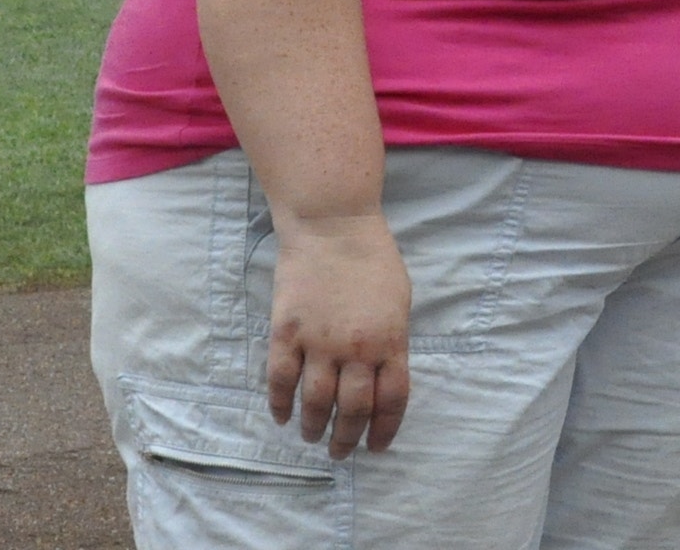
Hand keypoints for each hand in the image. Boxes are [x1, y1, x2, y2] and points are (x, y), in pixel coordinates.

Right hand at [264, 211, 411, 456]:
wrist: (333, 227)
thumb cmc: (373, 260)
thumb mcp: (399, 301)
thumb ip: (392, 342)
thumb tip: (383, 377)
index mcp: (391, 341)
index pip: (392, 400)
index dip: (385, 429)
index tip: (377, 446)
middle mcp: (356, 349)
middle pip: (353, 409)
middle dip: (347, 438)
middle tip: (341, 452)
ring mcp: (319, 342)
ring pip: (315, 402)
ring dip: (314, 427)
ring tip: (312, 437)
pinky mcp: (286, 333)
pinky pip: (280, 380)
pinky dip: (280, 404)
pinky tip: (281, 417)